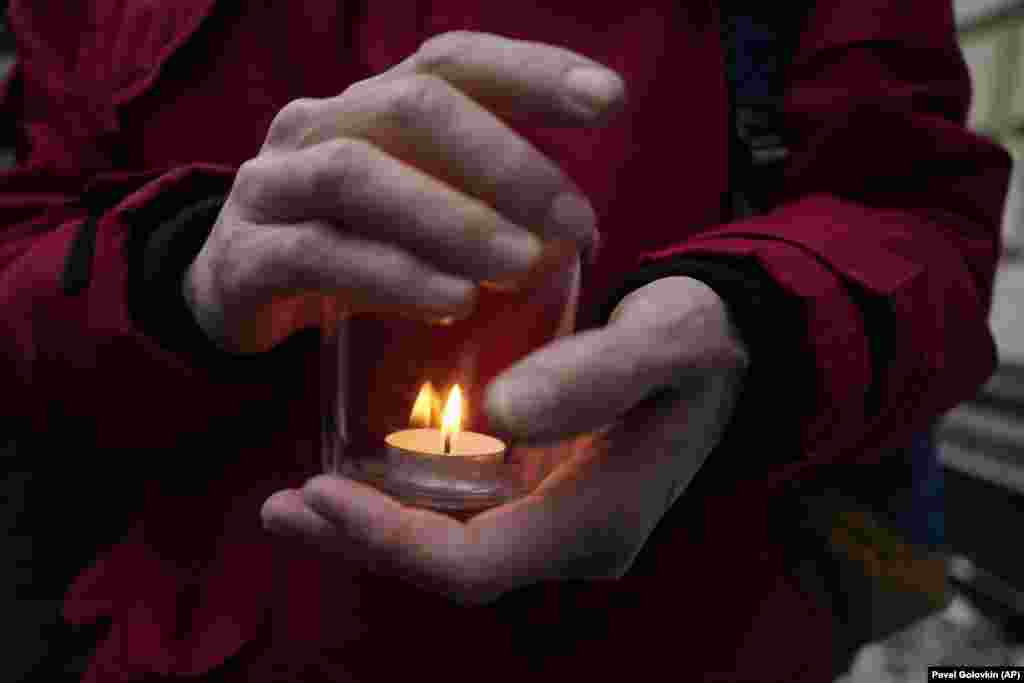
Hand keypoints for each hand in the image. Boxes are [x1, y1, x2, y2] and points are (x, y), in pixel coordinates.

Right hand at [183, 31, 624, 351]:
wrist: (238, 294)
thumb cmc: (352, 247)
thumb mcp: (417, 212)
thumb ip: (483, 206)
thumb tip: (577, 237)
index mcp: (371, 106)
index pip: (454, 62)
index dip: (531, 70)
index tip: (607, 99)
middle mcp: (320, 125)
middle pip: (412, 106)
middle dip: (505, 162)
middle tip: (572, 226)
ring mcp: (274, 185)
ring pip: (359, 174)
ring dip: (452, 219)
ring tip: (520, 265)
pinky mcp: (244, 255)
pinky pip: (318, 254)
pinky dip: (393, 275)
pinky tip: (452, 302)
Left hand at [261, 276, 748, 603]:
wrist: (724, 344)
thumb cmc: (697, 339)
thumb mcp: (665, 340)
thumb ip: (597, 373)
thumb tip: (504, 415)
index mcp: (597, 523)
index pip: (474, 563)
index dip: (390, 539)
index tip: (317, 490)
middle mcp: (571, 540)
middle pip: (448, 567)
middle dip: (363, 542)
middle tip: (284, 504)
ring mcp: (557, 521)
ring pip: (449, 547)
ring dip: (373, 528)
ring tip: (298, 498)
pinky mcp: (544, 494)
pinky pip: (462, 517)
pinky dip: (403, 503)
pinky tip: (360, 469)